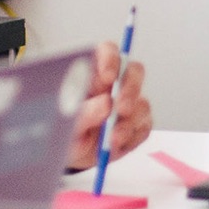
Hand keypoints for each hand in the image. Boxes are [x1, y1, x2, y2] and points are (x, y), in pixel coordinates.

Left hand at [64, 40, 153, 172]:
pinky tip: (116, 145)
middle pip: (134, 72)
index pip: (108, 52)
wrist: (70, 155)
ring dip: (130, 122)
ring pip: (142, 103)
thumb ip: (84, 113)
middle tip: (120, 108)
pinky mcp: (136, 125)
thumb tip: (106, 104)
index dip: (112, 60)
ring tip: (112, 138)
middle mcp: (114, 85)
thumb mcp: (65, 122)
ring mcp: (128, 104)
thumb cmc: (64, 130)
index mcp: (93, 72)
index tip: (108, 76)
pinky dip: (132, 138)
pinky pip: (143, 128)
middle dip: (130, 89)